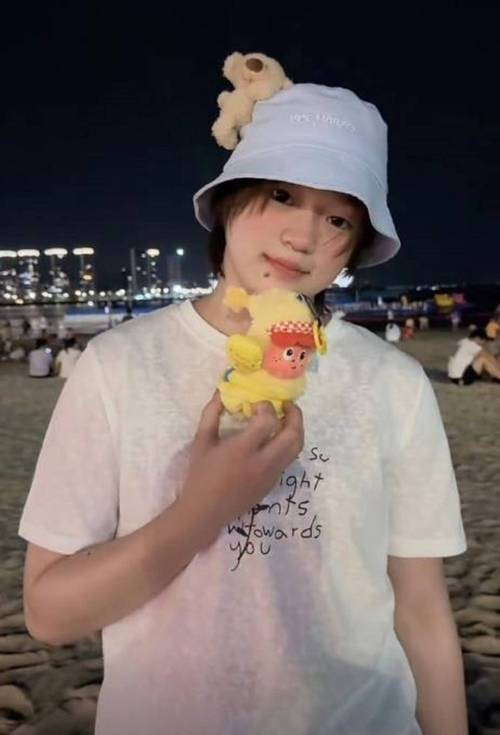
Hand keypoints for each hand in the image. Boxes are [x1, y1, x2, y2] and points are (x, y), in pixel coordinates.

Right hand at [179, 391, 303, 533]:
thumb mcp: (201, 442)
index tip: (257, 404)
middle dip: (295, 415)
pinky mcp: (273, 484)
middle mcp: (262, 462)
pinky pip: (288, 459)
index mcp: (242, 450)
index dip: (267, 407)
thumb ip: (211, 414)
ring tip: (286, 418)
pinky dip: (288, 444)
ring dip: (296, 429)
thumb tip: (221, 392)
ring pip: (296, 448)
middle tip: (287, 404)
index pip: (268, 421)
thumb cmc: (200, 476)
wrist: (205, 513)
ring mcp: (271, 475)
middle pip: (292, 435)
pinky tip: (276, 437)